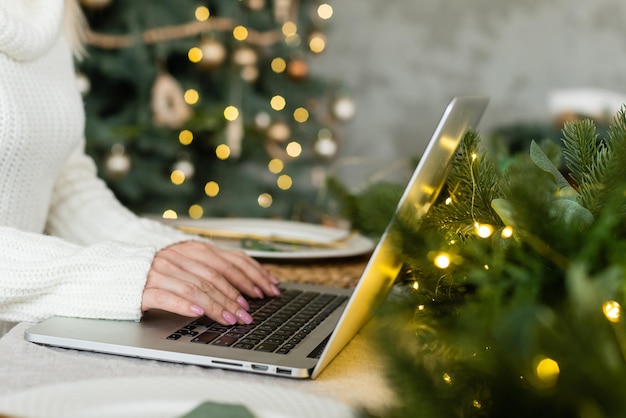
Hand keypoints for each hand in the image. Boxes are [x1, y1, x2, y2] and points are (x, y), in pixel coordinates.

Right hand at [141, 241, 280, 324]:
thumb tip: (248, 283)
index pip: (229, 260)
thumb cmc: (153, 270)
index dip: (251, 275)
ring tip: (230, 319)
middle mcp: (177, 256)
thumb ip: (210, 268)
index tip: (266, 290)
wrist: (110, 271)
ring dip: (217, 305)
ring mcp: (159, 271)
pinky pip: (167, 295)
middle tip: (249, 314)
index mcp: (191, 248)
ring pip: (195, 287)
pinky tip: (198, 313)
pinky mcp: (142, 287)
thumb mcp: (184, 263)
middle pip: (215, 276)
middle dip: (236, 296)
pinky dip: (185, 304)